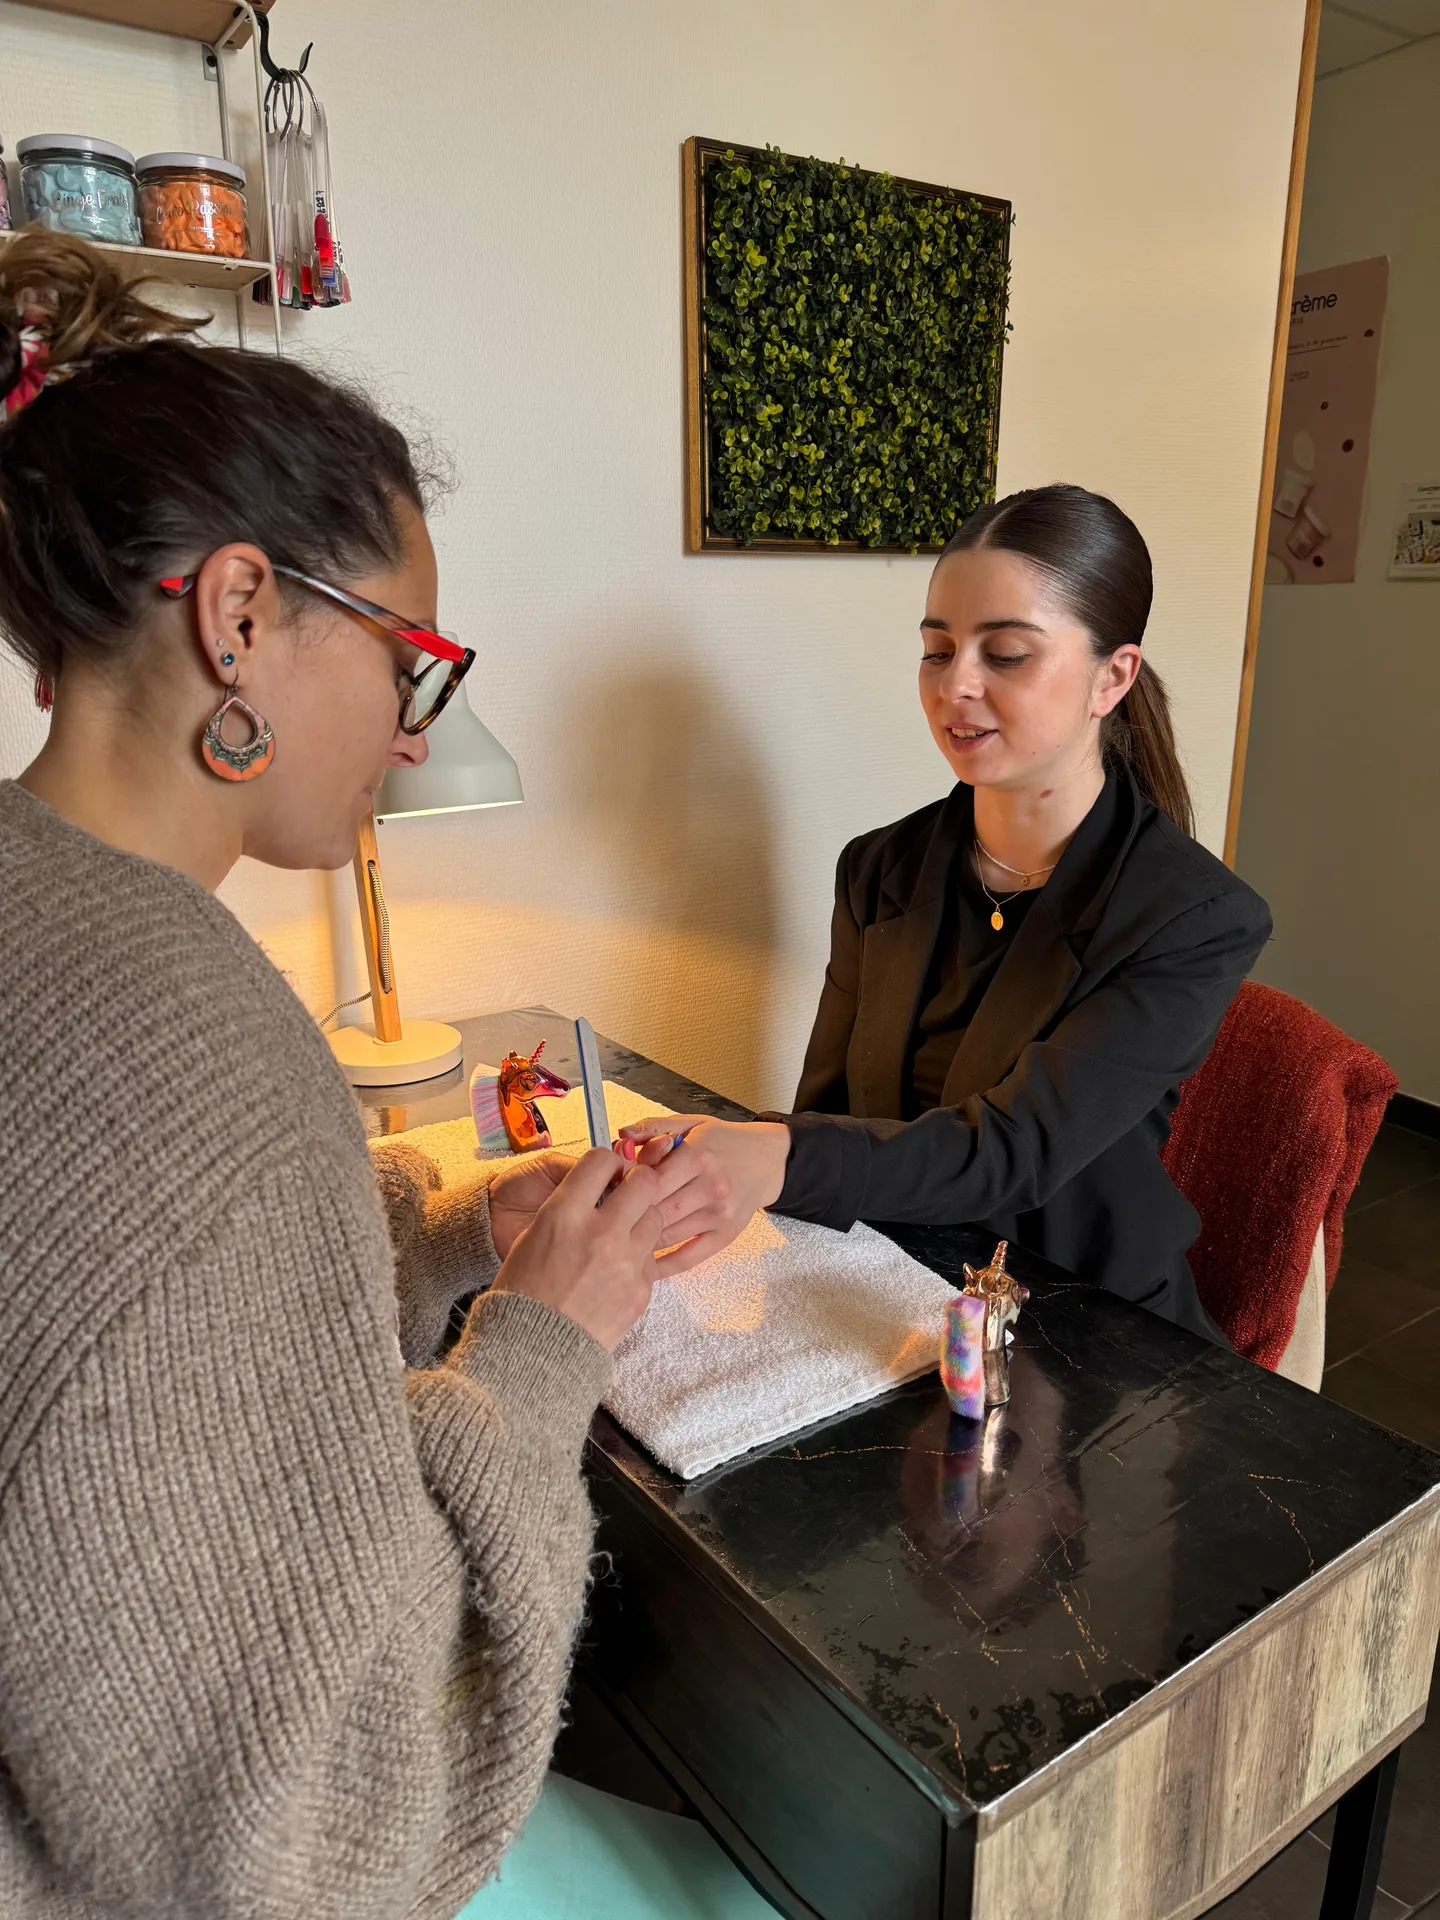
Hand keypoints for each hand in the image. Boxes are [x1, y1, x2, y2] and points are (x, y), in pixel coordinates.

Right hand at [490, 1147, 692, 1349]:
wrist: (533, 1353)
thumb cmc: (523, 1293)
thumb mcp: (533, 1238)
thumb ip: (568, 1209)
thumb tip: (597, 1191)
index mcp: (564, 1213)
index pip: (601, 1159)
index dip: (607, 1161)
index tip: (607, 1170)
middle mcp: (601, 1232)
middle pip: (644, 1182)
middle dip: (637, 1182)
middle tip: (628, 1194)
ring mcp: (626, 1262)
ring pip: (655, 1218)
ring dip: (641, 1219)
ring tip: (622, 1236)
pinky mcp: (642, 1289)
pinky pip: (652, 1258)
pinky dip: (638, 1258)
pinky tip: (617, 1271)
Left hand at [614, 1116, 791, 1276]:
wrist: (768, 1161)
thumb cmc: (725, 1142)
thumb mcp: (692, 1124)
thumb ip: (653, 1128)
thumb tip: (620, 1137)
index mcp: (699, 1155)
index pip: (650, 1180)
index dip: (625, 1189)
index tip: (610, 1193)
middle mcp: (711, 1186)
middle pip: (656, 1210)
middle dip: (628, 1217)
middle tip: (608, 1221)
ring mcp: (720, 1214)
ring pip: (667, 1235)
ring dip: (639, 1241)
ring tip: (617, 1242)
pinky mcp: (726, 1235)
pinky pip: (689, 1257)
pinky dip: (663, 1266)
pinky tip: (643, 1267)